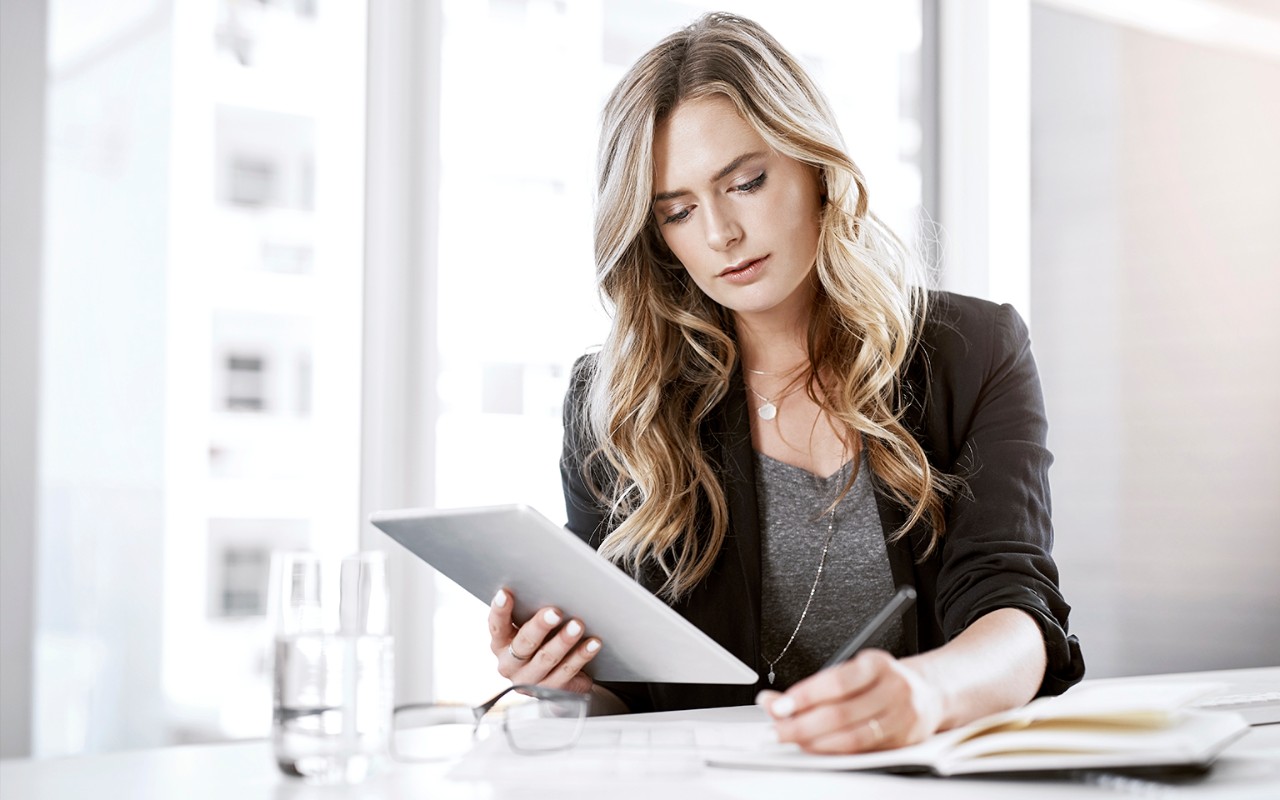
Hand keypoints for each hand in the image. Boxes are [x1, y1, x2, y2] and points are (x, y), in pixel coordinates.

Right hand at [487, 587, 600, 694]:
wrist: (555, 677)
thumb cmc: (541, 641)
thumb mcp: (530, 628)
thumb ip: (530, 613)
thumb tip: (548, 586)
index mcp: (501, 644)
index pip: (496, 626)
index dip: (500, 610)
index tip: (506, 593)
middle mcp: (510, 664)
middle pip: (524, 644)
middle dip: (540, 626)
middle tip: (555, 612)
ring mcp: (530, 680)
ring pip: (546, 659)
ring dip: (563, 641)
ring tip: (578, 625)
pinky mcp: (551, 691)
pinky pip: (568, 671)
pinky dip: (581, 655)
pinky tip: (593, 643)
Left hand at [757, 649, 943, 753]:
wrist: (930, 693)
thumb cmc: (883, 680)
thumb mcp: (855, 671)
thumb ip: (817, 686)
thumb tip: (775, 703)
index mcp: (878, 664)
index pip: (836, 683)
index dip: (804, 696)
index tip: (778, 705)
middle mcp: (894, 690)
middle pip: (840, 714)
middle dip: (801, 724)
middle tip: (777, 728)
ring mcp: (901, 719)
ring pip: (851, 737)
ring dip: (814, 742)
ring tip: (791, 739)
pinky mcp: (902, 743)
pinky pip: (861, 751)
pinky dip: (833, 751)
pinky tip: (815, 748)